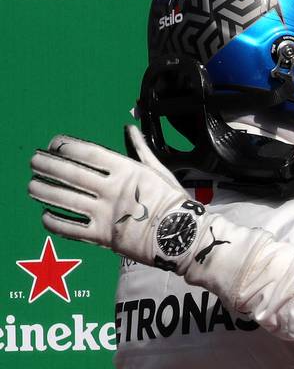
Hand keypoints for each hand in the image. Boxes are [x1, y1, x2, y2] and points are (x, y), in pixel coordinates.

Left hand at [29, 127, 207, 272]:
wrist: (186, 239)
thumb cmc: (176, 205)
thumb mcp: (160, 171)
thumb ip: (140, 150)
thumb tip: (129, 128)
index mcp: (126, 170)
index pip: (87, 152)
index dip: (65, 146)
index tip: (53, 145)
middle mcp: (113, 190)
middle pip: (70, 173)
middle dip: (47, 166)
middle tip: (34, 162)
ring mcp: (107, 214)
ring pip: (66, 200)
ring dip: (44, 191)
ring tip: (32, 186)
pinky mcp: (105, 238)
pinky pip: (73, 229)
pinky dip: (55, 221)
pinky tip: (46, 215)